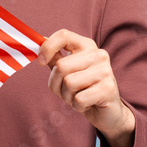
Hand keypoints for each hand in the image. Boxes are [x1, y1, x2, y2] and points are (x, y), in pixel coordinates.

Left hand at [37, 30, 135, 146]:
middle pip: (61, 66)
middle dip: (56, 84)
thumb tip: (38, 41)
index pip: (64, 35)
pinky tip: (86, 105)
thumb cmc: (83, 89)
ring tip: (77, 97)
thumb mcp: (67, 71)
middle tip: (65, 92)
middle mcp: (98, 55)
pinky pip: (78, 99)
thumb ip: (55, 57)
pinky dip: (77, 106)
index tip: (40, 62)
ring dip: (67, 96)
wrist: (108, 111)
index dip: (48, 47)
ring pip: (68, 83)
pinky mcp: (108, 89)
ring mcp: (105, 71)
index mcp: (87, 46)